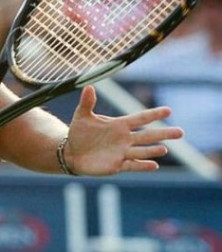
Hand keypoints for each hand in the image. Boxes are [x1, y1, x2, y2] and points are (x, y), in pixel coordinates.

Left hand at [65, 85, 183, 175]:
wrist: (71, 152)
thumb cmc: (79, 132)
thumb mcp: (82, 115)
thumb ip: (87, 102)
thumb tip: (88, 86)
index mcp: (119, 125)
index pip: (140, 118)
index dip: (153, 114)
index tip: (168, 110)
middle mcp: (124, 138)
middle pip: (147, 135)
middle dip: (163, 133)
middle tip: (180, 132)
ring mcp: (122, 152)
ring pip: (142, 151)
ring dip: (153, 150)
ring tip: (165, 148)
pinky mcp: (117, 165)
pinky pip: (132, 165)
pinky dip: (142, 165)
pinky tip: (154, 165)